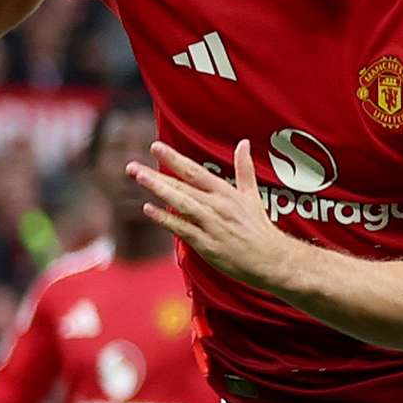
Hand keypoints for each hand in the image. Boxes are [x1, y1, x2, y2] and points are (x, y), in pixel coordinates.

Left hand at [132, 140, 298, 291]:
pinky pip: (181, 228)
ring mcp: (210, 225)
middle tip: (132, 166)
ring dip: (158, 190)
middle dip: (156, 175)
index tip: (156, 146)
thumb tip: (244, 143)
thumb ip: (244, 169)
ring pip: (180, 203)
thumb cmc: (259, 228)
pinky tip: (149, 209)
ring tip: (139, 178)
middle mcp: (217, 206)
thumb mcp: (253, 195)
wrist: (270, 259)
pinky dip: (165, 218)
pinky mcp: (205, 244)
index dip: (174, 158)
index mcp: (226, 192)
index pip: (195, 171)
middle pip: (182, 186)